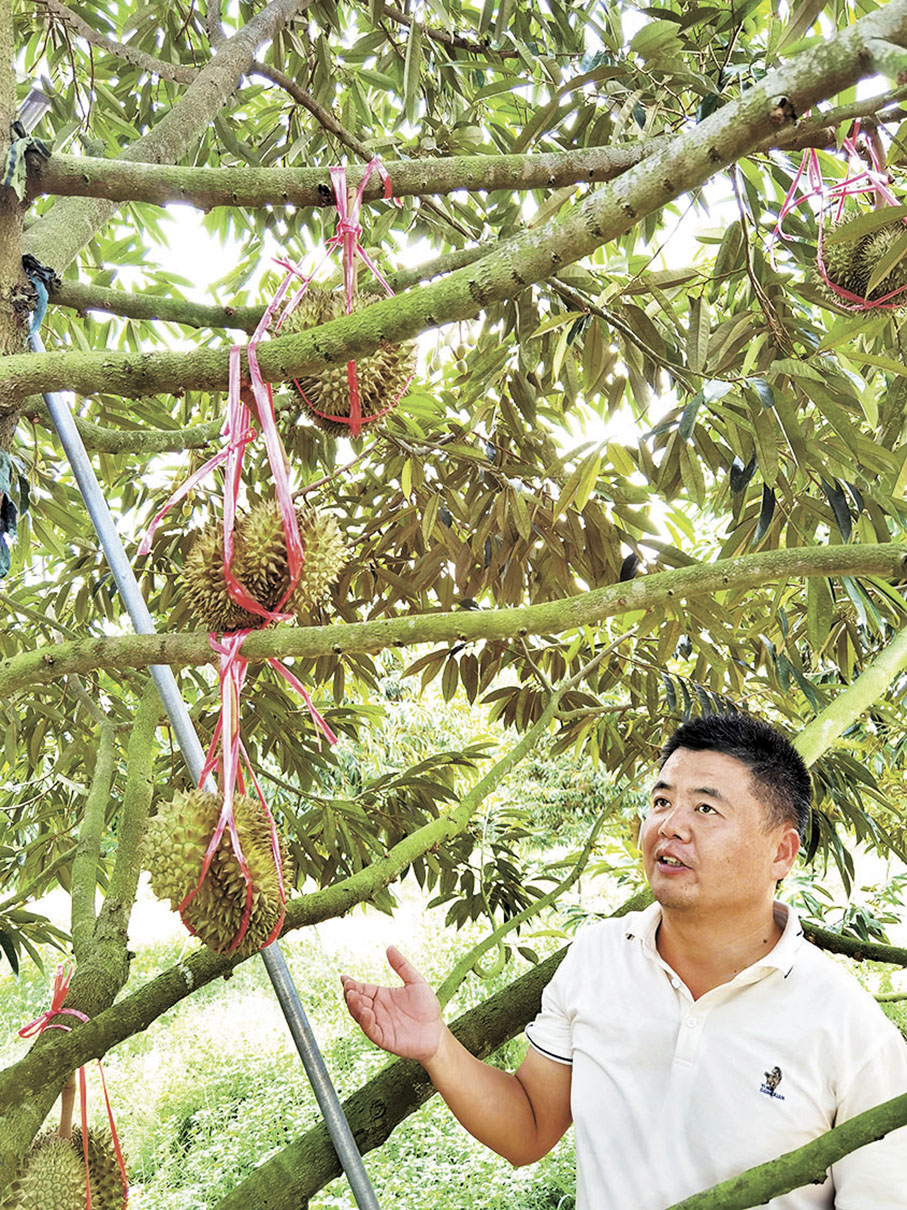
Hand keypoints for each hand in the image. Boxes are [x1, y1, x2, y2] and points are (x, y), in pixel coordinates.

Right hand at [341, 945, 442, 1062]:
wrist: (436, 1031)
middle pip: (357, 1001)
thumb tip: (390, 947)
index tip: (344, 978)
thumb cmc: (427, 1007)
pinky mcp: (383, 1038)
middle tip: (349, 987)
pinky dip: (365, 1021)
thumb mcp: (415, 982)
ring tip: (353, 996)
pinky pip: (370, 1029)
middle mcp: (377, 1009)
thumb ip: (402, 966)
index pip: (362, 988)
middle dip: (351, 994)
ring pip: (360, 1015)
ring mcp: (379, 1024)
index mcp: (381, 996)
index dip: (352, 984)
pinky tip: (366, 1011)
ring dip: (355, 1006)